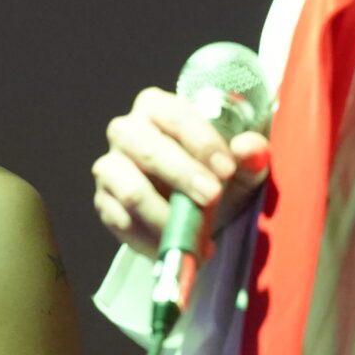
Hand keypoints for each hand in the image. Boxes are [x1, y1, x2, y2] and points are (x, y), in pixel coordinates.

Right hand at [94, 87, 271, 257]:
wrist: (193, 206)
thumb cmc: (214, 173)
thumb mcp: (239, 164)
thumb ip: (250, 154)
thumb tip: (250, 149)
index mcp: (157, 108)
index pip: (176, 117)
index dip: (202, 142)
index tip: (227, 169)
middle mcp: (127, 132)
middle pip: (147, 149)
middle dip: (182, 175)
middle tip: (212, 197)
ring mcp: (111, 168)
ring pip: (132, 191)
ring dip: (167, 215)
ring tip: (197, 235)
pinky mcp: (105, 203)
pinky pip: (125, 223)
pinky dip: (154, 240)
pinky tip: (178, 247)